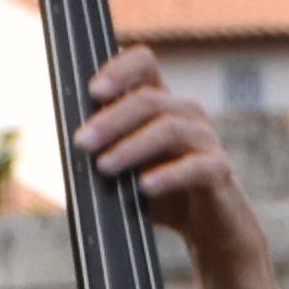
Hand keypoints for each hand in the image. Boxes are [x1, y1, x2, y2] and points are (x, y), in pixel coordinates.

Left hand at [75, 44, 263, 253]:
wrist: (209, 225)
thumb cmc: (162, 191)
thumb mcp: (127, 167)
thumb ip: (104, 150)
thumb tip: (69, 145)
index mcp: (161, 103)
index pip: (144, 63)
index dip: (120, 70)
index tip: (93, 90)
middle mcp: (185, 113)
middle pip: (148, 100)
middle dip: (110, 120)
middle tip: (82, 142)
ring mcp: (205, 140)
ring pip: (169, 129)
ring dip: (132, 147)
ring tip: (104, 167)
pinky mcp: (219, 170)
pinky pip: (196, 166)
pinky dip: (168, 175)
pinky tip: (145, 187)